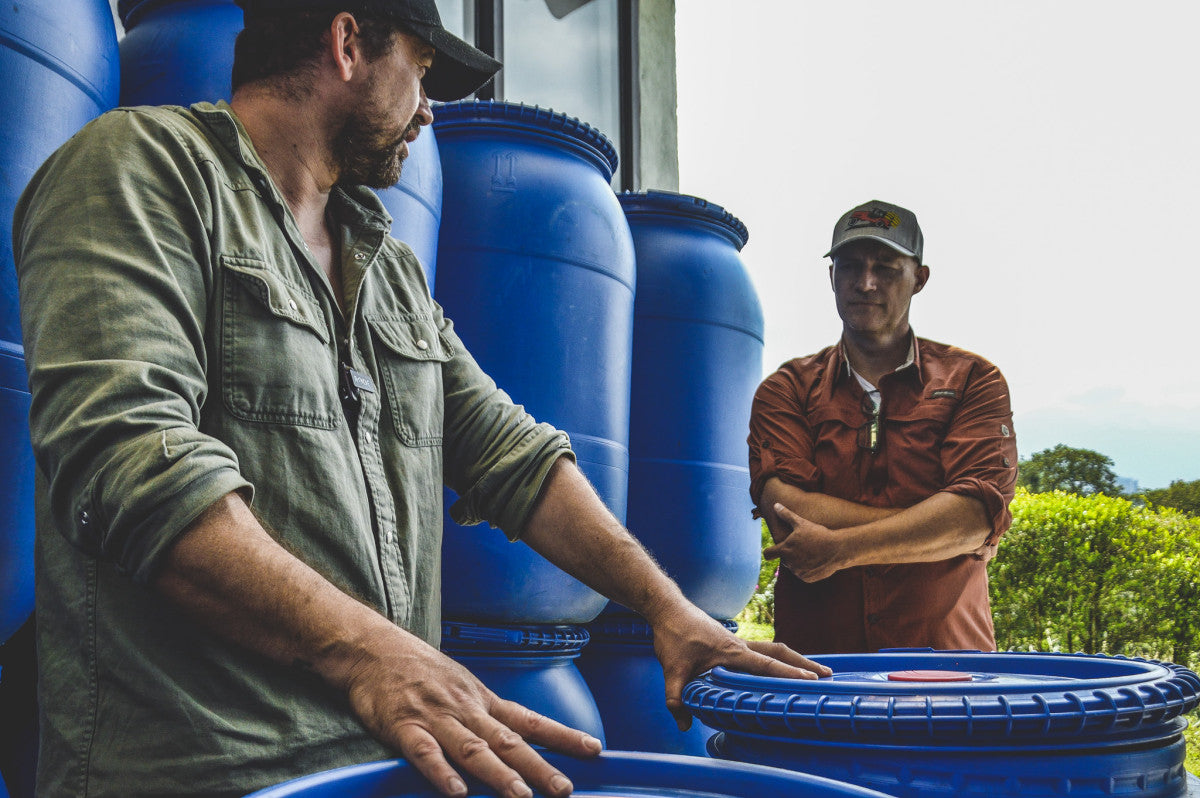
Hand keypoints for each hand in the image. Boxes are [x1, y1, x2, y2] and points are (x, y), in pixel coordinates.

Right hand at [341, 629, 601, 797]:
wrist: (372, 647)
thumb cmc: (416, 668)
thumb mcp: (460, 684)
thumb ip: (484, 712)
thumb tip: (515, 736)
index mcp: (481, 700)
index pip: (529, 720)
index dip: (562, 736)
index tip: (593, 750)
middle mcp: (465, 709)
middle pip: (508, 741)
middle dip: (539, 767)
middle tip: (565, 789)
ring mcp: (435, 717)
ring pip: (473, 749)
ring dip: (499, 775)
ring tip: (521, 796)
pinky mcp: (403, 726)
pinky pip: (425, 753)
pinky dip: (442, 773)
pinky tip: (457, 792)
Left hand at [648, 602, 831, 730]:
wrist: (668, 609)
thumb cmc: (673, 634)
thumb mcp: (671, 669)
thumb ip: (676, 697)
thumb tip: (683, 724)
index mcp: (732, 652)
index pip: (766, 665)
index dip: (788, 674)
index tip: (811, 681)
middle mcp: (740, 645)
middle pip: (780, 653)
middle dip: (804, 664)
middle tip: (827, 676)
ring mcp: (738, 642)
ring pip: (773, 649)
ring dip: (793, 660)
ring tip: (812, 672)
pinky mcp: (731, 642)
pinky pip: (761, 650)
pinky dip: (776, 658)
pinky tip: (777, 668)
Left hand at [762, 502, 846, 581]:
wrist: (837, 549)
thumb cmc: (818, 534)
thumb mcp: (802, 523)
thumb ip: (786, 515)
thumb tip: (775, 505)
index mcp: (784, 549)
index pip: (768, 553)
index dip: (769, 551)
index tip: (772, 551)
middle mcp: (789, 563)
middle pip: (784, 559)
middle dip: (790, 554)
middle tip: (802, 546)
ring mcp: (798, 572)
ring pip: (794, 567)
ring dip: (799, 561)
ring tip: (811, 552)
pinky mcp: (807, 578)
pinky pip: (803, 573)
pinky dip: (807, 569)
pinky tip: (816, 560)